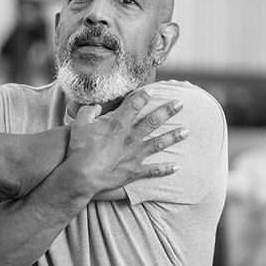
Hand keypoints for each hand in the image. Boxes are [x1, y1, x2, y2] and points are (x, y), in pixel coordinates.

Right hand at [63, 90, 186, 195]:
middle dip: (168, 110)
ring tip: (186, 131)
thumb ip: (88, 111)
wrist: (81, 176)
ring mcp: (135, 155)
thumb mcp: (79, 124)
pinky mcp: (134, 171)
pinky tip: (177, 167)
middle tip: (180, 104)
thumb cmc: (79, 150)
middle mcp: (130, 137)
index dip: (144, 95)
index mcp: (117, 124)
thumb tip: (96, 106)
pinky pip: (154, 171)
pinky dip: (166, 169)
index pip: (134, 105)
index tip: (154, 90)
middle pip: (153, 121)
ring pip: (159, 143)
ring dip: (174, 137)